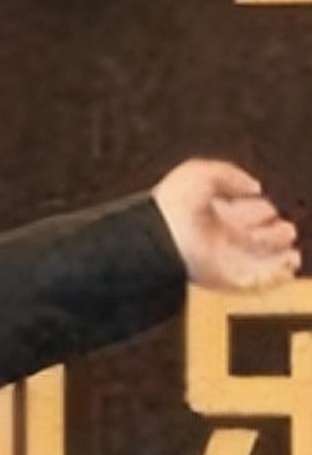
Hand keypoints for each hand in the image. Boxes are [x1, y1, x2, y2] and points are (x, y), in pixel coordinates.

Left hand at [152, 160, 300, 290]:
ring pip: (263, 259)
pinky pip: (258, 281)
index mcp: (216, 211)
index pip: (248, 211)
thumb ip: (231, 174)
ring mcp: (227, 258)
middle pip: (260, 235)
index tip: (270, 207)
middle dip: (278, 232)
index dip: (263, 208)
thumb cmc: (175, 203)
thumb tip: (254, 187)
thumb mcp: (200, 173)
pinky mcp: (229, 278)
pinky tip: (289, 264)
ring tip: (292, 252)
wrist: (161, 237)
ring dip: (282, 256)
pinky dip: (277, 275)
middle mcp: (223, 235)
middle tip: (285, 229)